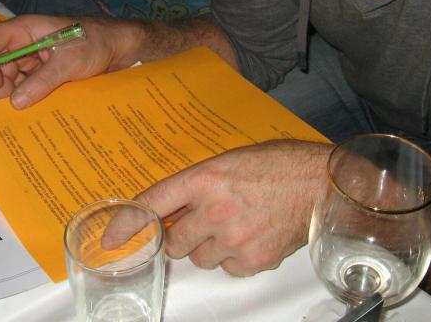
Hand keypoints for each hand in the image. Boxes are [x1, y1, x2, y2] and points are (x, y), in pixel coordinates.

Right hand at [0, 14, 138, 108]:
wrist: (122, 47)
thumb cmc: (97, 43)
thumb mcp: (69, 62)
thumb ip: (42, 81)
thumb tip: (14, 103)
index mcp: (24, 30)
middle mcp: (24, 44)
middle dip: (1, 86)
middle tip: (18, 104)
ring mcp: (34, 60)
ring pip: (11, 80)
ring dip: (17, 95)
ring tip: (34, 107)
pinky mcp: (44, 73)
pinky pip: (27, 87)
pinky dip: (30, 98)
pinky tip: (40, 108)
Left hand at [136, 139, 332, 275]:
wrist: (319, 184)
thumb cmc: (278, 165)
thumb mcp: (230, 161)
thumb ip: (198, 185)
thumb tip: (172, 211)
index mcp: (205, 177)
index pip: (154, 203)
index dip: (128, 223)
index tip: (111, 239)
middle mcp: (214, 209)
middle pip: (174, 242)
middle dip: (183, 236)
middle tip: (205, 222)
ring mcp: (233, 237)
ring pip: (199, 259)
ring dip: (209, 248)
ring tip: (236, 225)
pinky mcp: (252, 259)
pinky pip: (227, 269)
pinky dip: (235, 258)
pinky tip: (253, 236)